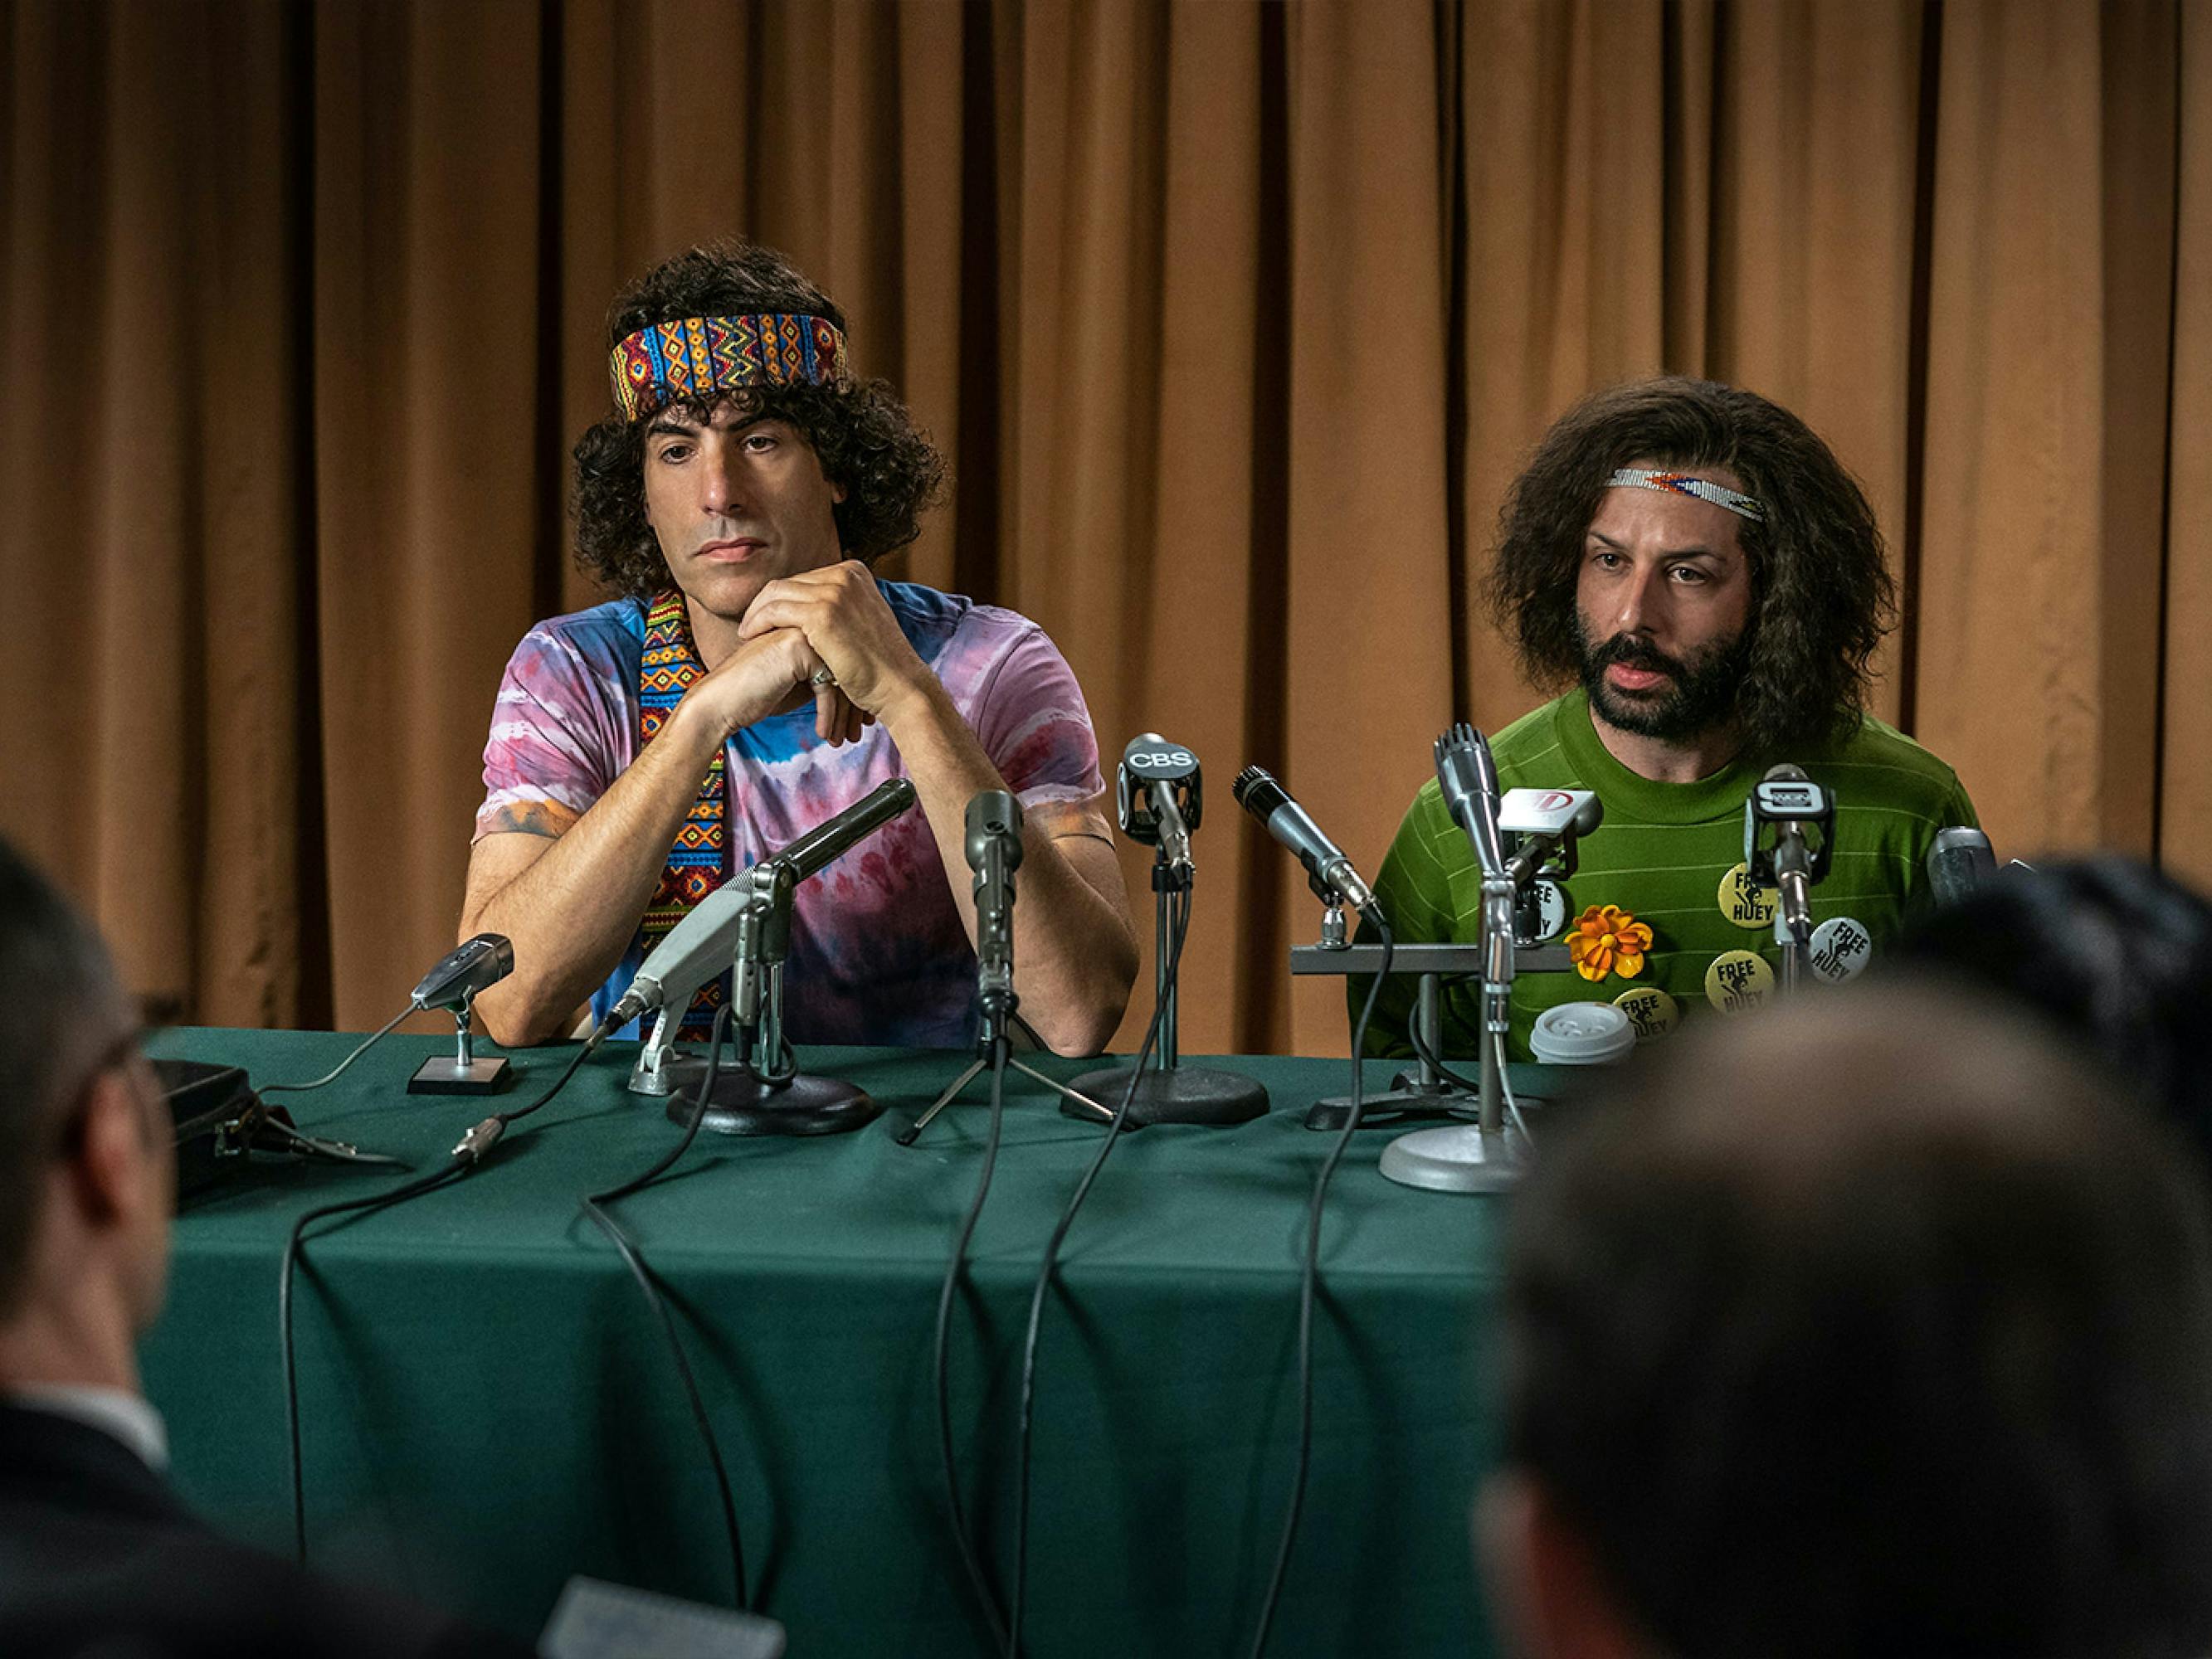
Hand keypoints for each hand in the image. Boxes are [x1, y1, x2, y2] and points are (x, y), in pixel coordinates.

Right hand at [678, 626, 865, 745]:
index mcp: (806, 626)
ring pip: (841, 675)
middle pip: (846, 665)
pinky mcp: (797, 649)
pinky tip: (824, 734)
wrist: (720, 702)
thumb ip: (822, 672)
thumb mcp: (795, 679)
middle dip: (854, 705)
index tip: (859, 720)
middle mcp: (806, 623)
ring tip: (844, 739)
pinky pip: (828, 685)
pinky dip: (828, 714)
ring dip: (845, 714)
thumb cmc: (754, 694)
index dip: (853, 692)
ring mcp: (801, 631)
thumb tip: (858, 686)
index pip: (844, 658)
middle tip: (857, 732)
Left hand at [735, 560, 931, 721]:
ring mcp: (835, 591)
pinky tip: (751, 638)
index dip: (781, 598)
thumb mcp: (863, 620)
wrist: (900, 686)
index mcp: (855, 571)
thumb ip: (841, 606)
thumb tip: (811, 606)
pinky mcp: (823, 612)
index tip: (766, 617)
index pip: (804, 579)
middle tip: (749, 625)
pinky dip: (758, 622)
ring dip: (755, 613)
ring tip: (747, 633)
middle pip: (788, 582)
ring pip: (776, 592)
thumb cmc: (881, 664)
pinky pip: (774, 610)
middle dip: (764, 603)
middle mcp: (846, 573)